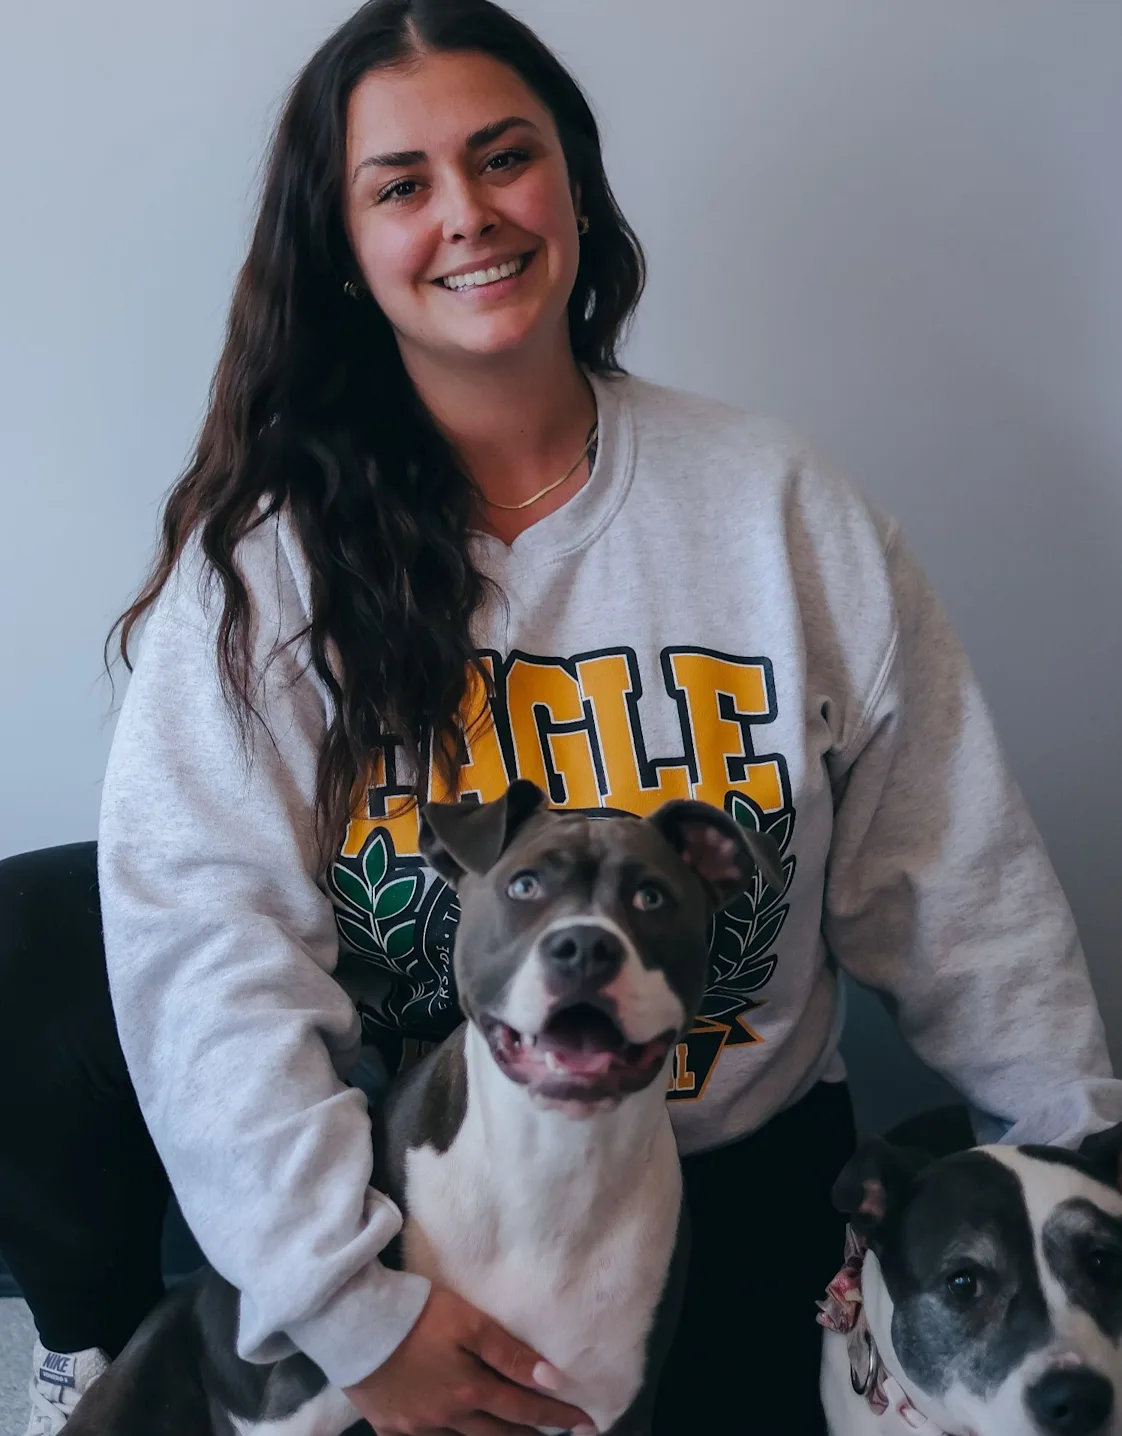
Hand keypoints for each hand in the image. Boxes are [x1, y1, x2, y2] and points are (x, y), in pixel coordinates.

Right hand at [343, 1286, 596, 1435]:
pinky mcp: (388, 1427)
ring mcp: (415, 1427)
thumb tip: (552, 1378)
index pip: (524, 1409)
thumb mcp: (468, 1322)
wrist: (352, 1322)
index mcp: (468, 1391)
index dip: (558, 1417)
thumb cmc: (416, 1314)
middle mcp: (446, 1418)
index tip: (588, 1424)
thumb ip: (509, 1352)